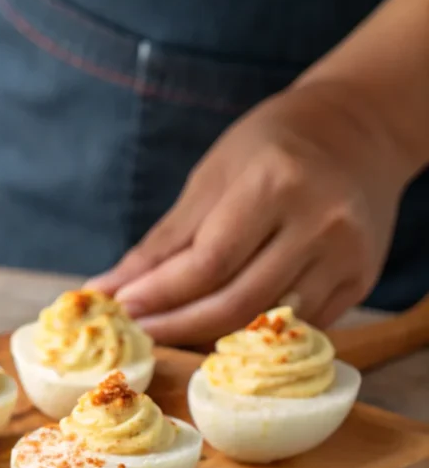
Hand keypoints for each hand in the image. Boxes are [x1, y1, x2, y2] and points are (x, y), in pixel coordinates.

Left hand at [85, 82, 408, 345]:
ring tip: (171, 331)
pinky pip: (294, 326)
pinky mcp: (361, 281)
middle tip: (139, 331)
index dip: (160, 294)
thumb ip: (163, 242)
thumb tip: (106, 288)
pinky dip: (251, 333)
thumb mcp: (211, 179)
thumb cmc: (270, 148)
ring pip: (266, 323)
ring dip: (210, 336)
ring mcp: (347, 257)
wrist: (357, 131)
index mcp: (276, 184)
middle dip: (177, 325)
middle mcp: (320, 223)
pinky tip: (218, 327)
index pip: (208, 263)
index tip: (121, 308)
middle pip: (237, 302)